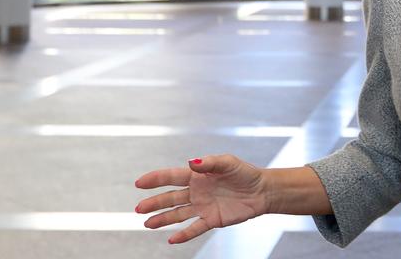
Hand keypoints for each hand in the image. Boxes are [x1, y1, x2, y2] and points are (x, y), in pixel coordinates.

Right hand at [134, 154, 268, 244]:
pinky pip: (194, 228)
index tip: (139, 183)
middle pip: (171, 198)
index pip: (172, 177)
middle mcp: (197, 191)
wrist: (262, 190)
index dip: (156, 179)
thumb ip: (209, 163)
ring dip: (163, 219)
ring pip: (178, 214)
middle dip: (154, 202)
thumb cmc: (244, 173)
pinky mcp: (212, 219)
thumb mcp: (228, 162)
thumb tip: (191, 162)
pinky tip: (171, 239)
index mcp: (198, 175)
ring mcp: (203, 206)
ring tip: (147, 223)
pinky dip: (183, 234)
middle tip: (138, 208)